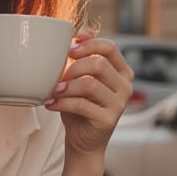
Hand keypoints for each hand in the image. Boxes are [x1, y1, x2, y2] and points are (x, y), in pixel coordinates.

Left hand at [44, 29, 133, 157]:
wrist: (83, 142)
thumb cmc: (80, 108)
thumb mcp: (80, 79)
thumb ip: (82, 58)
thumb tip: (81, 32)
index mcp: (122, 72)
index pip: (109, 47)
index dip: (88, 44)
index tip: (69, 49)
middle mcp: (126, 86)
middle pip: (98, 64)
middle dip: (73, 68)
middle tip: (58, 77)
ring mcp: (119, 104)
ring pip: (89, 84)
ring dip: (66, 86)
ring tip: (54, 91)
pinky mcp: (108, 119)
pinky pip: (82, 104)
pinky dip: (62, 103)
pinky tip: (51, 104)